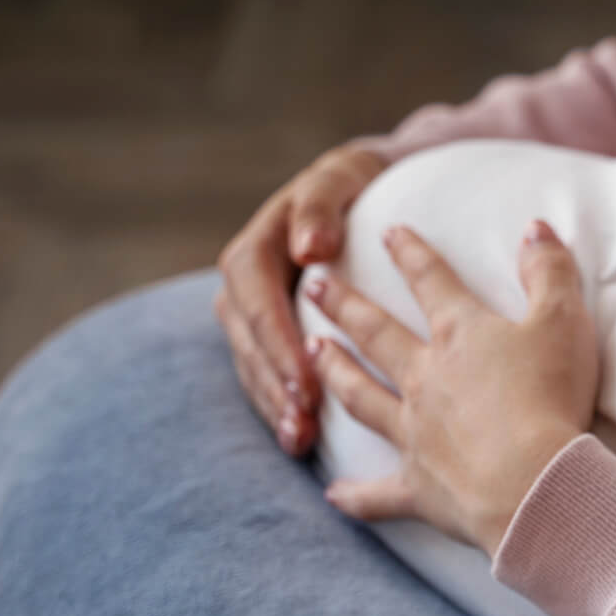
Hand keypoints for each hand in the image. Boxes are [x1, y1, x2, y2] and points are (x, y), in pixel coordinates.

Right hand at [215, 142, 387, 455]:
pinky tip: (300, 439)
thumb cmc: (358, 183)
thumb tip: (309, 248)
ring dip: (273, 405)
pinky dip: (280, 406)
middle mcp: (244, 285)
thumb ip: (320, 205)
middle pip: (249, 341)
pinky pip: (267, 376)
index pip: (255, 299)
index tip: (305, 381)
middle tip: (303, 422)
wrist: (370, 189)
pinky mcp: (270, 337)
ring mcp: (253, 314)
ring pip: (254, 365)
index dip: (277, 343)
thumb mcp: (341, 176)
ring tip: (300, 439)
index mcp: (255, 249)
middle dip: (274, 383)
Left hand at [302, 220, 598, 555]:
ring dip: (335, 373)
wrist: (532, 482)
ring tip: (313, 353)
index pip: (430, 280)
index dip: (410, 252)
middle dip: (345, 305)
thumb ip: (550, 270)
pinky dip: (354, 496)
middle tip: (313, 286)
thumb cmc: (551, 397)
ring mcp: (415, 432)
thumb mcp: (565, 321)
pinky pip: (378, 493)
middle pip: (377, 333)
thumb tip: (536, 227)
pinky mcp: (419, 486)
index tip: (387, 231)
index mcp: (461, 334)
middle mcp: (425, 377)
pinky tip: (331, 494)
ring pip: (362, 397)